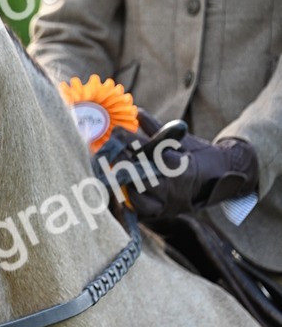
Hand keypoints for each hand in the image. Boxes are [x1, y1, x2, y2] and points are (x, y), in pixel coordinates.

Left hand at [122, 110, 258, 220]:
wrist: (217, 179)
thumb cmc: (195, 155)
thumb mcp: (181, 138)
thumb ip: (157, 128)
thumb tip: (137, 111)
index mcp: (181, 166)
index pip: (152, 152)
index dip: (132, 141)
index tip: (117, 131)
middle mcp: (175, 188)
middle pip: (142, 177)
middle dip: (124, 163)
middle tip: (108, 151)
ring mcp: (168, 204)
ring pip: (140, 200)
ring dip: (122, 185)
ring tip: (109, 171)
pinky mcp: (163, 214)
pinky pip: (141, 213)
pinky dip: (128, 202)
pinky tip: (115, 189)